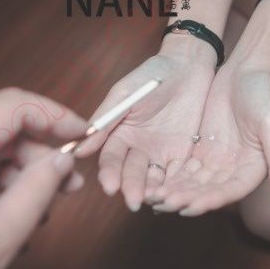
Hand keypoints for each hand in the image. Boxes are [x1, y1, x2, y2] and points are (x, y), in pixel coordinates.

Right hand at [76, 35, 216, 211]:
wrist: (189, 66)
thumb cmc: (153, 73)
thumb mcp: (126, 93)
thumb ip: (106, 119)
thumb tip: (80, 148)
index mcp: (118, 135)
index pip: (111, 160)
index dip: (110, 174)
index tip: (110, 187)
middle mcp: (137, 149)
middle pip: (132, 174)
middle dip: (132, 188)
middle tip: (134, 202)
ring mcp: (160, 153)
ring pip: (154, 179)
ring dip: (154, 192)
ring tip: (155, 202)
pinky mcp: (183, 155)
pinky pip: (178, 174)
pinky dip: (177, 185)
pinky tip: (177, 195)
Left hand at [150, 63, 269, 215]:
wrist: (245, 71)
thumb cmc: (264, 95)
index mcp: (253, 170)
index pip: (229, 192)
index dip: (209, 201)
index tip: (188, 207)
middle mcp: (233, 171)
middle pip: (206, 191)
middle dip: (184, 198)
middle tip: (162, 203)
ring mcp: (215, 162)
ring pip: (191, 183)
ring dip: (173, 191)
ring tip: (151, 197)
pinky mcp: (199, 151)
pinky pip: (181, 167)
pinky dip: (167, 176)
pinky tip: (150, 182)